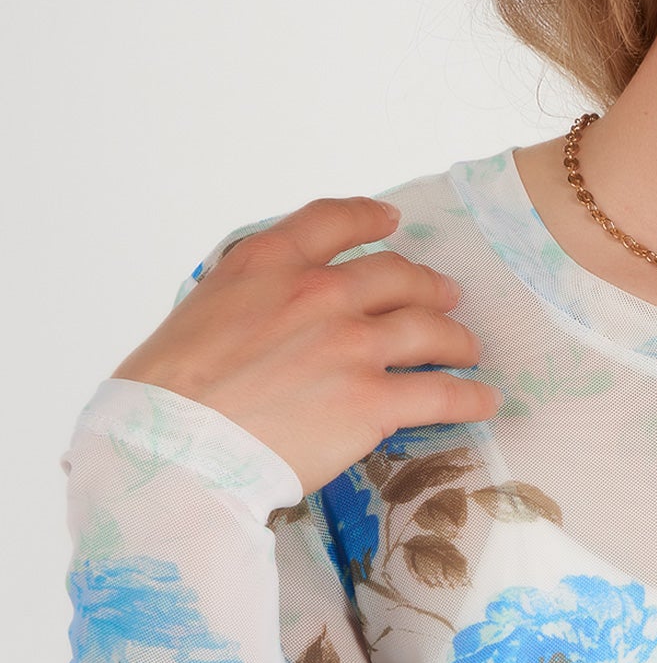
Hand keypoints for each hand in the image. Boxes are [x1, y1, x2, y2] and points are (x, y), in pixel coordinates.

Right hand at [111, 196, 500, 495]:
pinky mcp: (372, 401)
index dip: (369, 217)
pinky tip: (483, 401)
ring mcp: (352, 346)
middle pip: (397, 275)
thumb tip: (266, 317)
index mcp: (269, 264)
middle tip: (445, 296)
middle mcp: (319, 293)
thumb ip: (248, 299)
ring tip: (467, 348)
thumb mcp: (201, 311)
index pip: (333, 222)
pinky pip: (441, 393)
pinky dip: (469, 396)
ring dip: (456, 337)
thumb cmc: (168, 392)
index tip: (391, 220)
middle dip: (427, 284)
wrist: (175, 445)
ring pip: (428, 328)